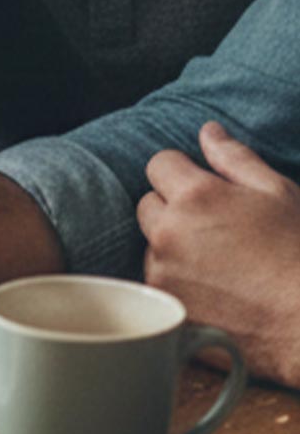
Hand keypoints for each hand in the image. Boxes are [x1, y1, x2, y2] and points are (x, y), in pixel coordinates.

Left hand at [140, 121, 299, 387]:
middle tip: (217, 230)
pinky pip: (155, 279)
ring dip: (172, 247)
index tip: (206, 191)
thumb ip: (235, 158)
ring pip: (150, 244)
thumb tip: (207, 130)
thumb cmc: (299, 252)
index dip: (182, 173)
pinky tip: (213, 290)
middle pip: (148, 204)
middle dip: (173, 209)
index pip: (159, 164)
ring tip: (220, 264)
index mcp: (195, 196)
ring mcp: (161, 269)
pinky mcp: (162, 303)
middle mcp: (168, 230)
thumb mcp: (278, 194)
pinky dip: (175, 280)